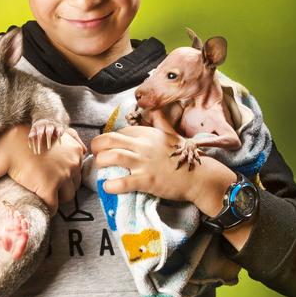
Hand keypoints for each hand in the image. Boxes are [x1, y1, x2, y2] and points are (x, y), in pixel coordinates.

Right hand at [2, 125, 85, 215]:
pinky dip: (49, 208)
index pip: (78, 170)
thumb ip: (73, 139)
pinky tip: (41, 206)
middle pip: (75, 184)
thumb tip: (86, 150)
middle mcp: (73, 163)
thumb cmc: (31, 138)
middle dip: (64, 187)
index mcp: (76, 150)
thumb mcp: (57, 132)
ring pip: (68, 196)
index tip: (55, 176)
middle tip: (50, 186)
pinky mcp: (49, 187)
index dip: (66, 175)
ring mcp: (62, 175)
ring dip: (58, 197)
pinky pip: (54, 206)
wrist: (11, 145)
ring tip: (46, 195)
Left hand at [91, 126, 235, 211]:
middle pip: (110, 140)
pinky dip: (111, 185)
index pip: (120, 131)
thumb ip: (161, 121)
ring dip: (101, 162)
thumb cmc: (185, 156)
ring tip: (99, 169)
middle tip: (95, 155)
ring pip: (113, 157)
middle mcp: (143, 145)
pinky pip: (123, 182)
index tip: (106, 147)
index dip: (109, 139)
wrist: (199, 176)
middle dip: (96, 146)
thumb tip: (155, 109)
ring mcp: (145, 162)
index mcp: (148, 133)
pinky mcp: (147, 180)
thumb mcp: (172, 134)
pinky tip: (107, 187)